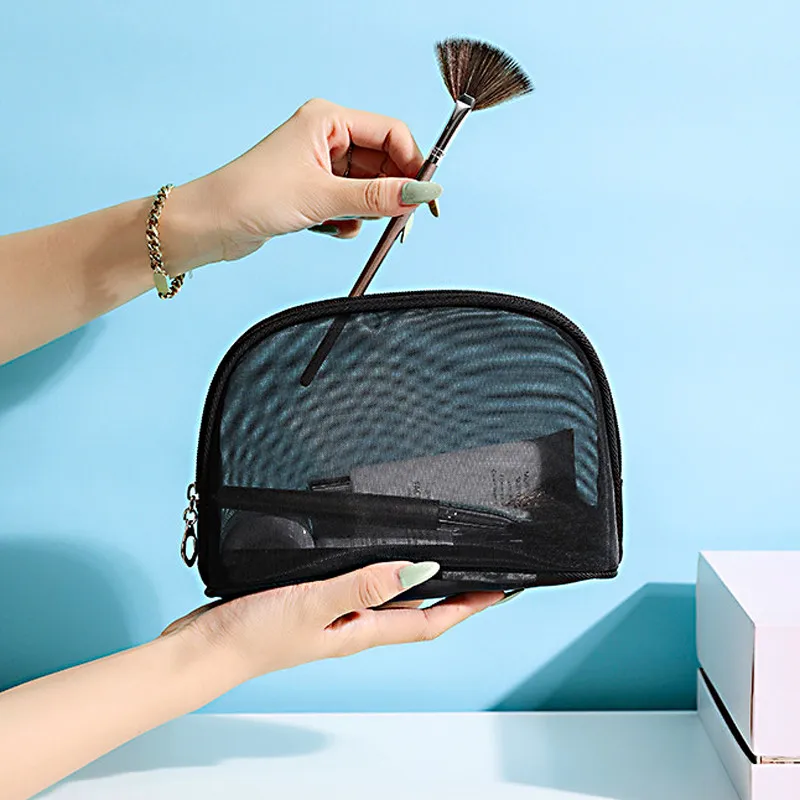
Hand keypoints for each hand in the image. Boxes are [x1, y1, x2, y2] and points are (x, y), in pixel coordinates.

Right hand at [162, 561, 502, 681]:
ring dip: (419, 582)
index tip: (501, 591)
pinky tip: (373, 557)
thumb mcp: (315, 606)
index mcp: (361, 630)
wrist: (203, 648)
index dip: (469, 606)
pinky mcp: (311, 602)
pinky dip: (378, 573)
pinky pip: (358, 586)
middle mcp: (353, 625)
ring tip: (441, 561)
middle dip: (454, 595)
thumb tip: (419, 571)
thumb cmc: (253, 634)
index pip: (429, 620)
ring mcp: (332, 615)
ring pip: (388, 597)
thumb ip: (364, 587)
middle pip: (416, 610)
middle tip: (481, 572)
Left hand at [175, 97, 442, 264]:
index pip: (391, 133)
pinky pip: (350, 203)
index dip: (413, 164)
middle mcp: (325, 136)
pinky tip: (331, 227)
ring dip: (365, 209)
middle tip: (397, 220)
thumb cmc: (253, 196)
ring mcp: (319, 164)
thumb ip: (377, 196)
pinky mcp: (313, 189)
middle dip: (390, 192)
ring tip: (346, 222)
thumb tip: (420, 194)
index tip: (424, 197)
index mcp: (328, 119)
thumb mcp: (324, 197)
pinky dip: (348, 219)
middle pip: (383, 161)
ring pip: (368, 186)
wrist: (212, 225)